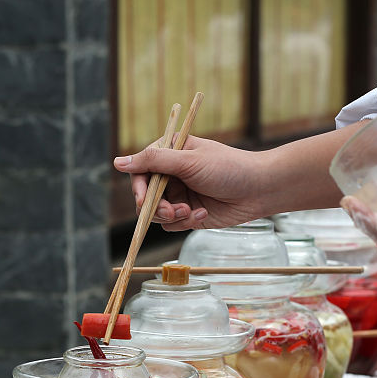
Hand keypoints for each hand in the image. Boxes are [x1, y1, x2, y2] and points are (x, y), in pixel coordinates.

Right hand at [113, 136, 268, 230]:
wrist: (259, 190)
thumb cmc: (228, 168)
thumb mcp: (188, 161)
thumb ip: (153, 161)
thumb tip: (117, 161)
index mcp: (170, 153)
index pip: (140, 170)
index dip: (139, 187)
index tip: (143, 199)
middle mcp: (171, 174)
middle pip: (145, 196)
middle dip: (156, 207)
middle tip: (172, 212)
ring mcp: (180, 195)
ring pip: (156, 214)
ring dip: (172, 216)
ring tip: (190, 211)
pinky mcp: (189, 213)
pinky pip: (172, 225)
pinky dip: (185, 222)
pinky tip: (203, 214)